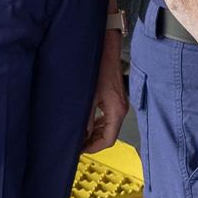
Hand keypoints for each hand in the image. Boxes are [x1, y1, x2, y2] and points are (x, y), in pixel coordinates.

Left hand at [83, 31, 127, 152]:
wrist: (106, 47)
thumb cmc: (98, 66)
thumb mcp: (88, 96)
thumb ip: (85, 119)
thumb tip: (81, 136)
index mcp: (116, 110)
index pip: (108, 140)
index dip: (93, 148)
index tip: (79, 150)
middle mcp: (121, 108)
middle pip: (109, 134)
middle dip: (93, 142)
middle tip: (77, 144)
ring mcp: (119, 102)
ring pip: (109, 126)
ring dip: (95, 133)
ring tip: (79, 134)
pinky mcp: (115, 96)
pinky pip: (108, 116)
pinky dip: (98, 123)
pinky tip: (86, 121)